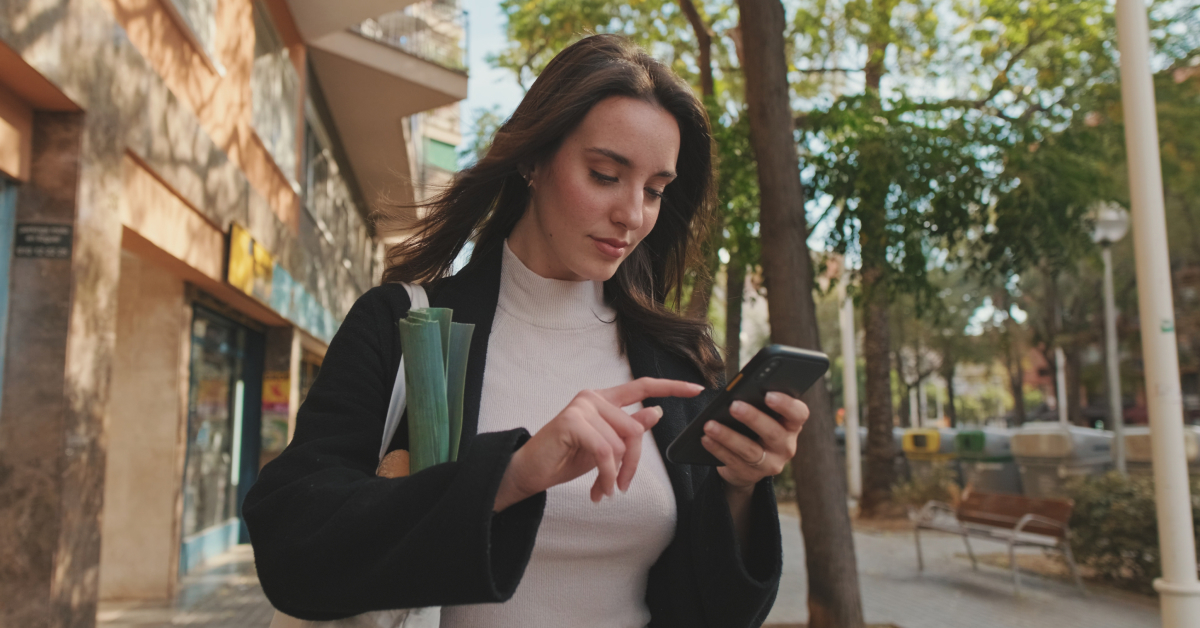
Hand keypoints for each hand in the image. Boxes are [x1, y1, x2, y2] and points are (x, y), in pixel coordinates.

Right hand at [494, 378, 703, 510]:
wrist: (530, 472)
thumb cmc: (565, 458)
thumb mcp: (605, 446)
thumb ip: (629, 428)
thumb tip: (657, 412)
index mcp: (603, 399)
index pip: (642, 387)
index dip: (671, 388)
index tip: (697, 389)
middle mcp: (593, 397)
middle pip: (636, 429)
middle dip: (633, 463)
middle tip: (621, 486)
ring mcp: (582, 407)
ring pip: (621, 443)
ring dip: (615, 474)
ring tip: (603, 489)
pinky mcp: (572, 422)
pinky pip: (605, 452)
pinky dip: (605, 476)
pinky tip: (598, 490)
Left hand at [701, 392, 809, 490]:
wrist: (747, 463)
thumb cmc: (754, 428)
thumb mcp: (762, 414)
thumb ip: (756, 400)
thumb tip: (740, 385)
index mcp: (791, 425)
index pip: (798, 414)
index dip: (786, 404)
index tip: (768, 395)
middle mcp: (786, 446)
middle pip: (773, 432)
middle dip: (753, 418)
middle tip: (734, 405)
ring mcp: (770, 464)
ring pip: (750, 450)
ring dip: (728, 436)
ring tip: (710, 424)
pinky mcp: (751, 475)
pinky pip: (733, 462)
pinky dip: (717, 449)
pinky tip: (705, 438)